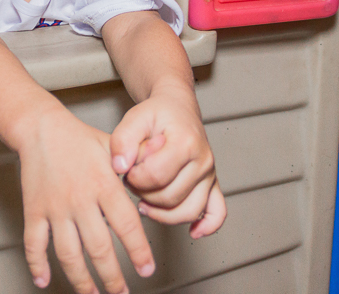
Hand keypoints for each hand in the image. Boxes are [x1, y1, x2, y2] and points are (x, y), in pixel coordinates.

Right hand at [18, 107, 155, 293]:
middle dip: (112, 277)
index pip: (126, 225)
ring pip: (68, 253)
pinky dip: (37, 265)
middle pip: (98, 248)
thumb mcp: (114, 149)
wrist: (41, 128)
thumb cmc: (80, 139)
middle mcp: (80, 200)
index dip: (138, 251)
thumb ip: (138, 165)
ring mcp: (55, 208)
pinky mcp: (34, 210)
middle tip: (121, 293)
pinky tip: (43, 279)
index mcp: (104, 185)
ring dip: (81, 279)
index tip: (147, 270)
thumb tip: (161, 175)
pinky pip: (33, 243)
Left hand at [110, 87, 225, 238]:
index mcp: (185, 142)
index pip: (155, 176)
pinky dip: (207, 226)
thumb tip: (120, 166)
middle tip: (132, 180)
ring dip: (161, 213)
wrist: (177, 107)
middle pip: (170, 197)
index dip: (134, 177)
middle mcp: (203, 160)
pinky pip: (217, 212)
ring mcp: (209, 174)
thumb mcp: (134, 117)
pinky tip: (194, 232)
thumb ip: (122, 140)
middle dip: (143, 193)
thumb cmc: (157, 113)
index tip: (127, 168)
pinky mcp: (212, 184)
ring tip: (145, 201)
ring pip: (188, 211)